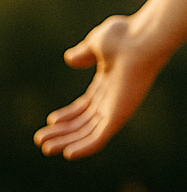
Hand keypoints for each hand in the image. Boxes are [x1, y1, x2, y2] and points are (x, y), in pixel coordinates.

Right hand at [33, 16, 166, 160]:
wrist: (140, 40)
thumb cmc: (124, 36)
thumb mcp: (97, 43)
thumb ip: (84, 53)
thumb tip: (70, 59)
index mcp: (108, 82)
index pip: (86, 106)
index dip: (68, 116)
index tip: (50, 121)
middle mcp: (113, 98)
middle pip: (84, 122)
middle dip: (63, 132)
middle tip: (40, 141)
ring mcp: (116, 107)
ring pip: (89, 133)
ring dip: (68, 142)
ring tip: (46, 149)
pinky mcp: (120, 115)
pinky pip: (101, 137)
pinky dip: (85, 147)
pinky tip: (68, 154)